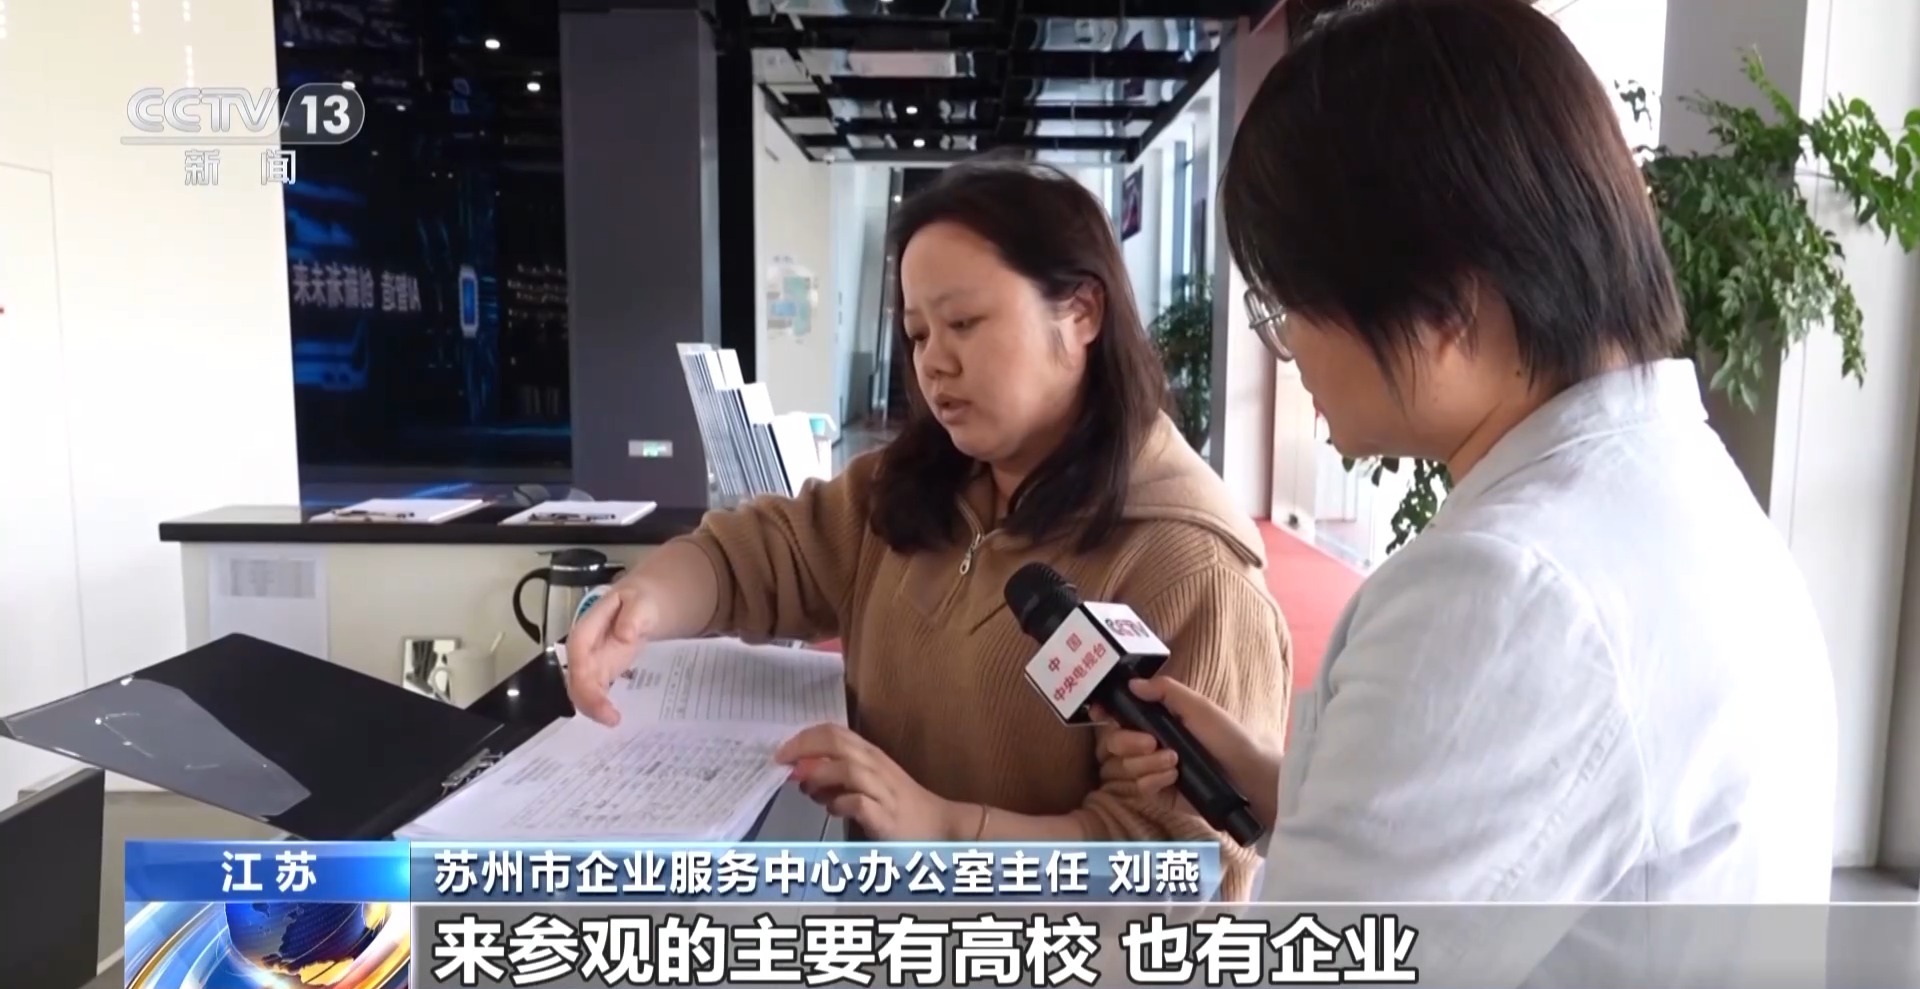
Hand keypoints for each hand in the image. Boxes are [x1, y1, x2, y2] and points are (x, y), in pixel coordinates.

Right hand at [563, 577, 659, 726]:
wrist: (644, 603)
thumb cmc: (641, 601)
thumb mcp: (643, 601)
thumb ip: (635, 615)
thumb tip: (625, 634)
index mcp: (590, 626)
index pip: (579, 651)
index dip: (583, 676)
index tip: (599, 696)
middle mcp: (585, 647)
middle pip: (575, 675)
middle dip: (588, 700)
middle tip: (611, 719)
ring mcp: (591, 661)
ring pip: (581, 688)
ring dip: (592, 708)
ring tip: (613, 720)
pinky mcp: (601, 672)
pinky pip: (594, 691)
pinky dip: (600, 706)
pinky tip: (614, 718)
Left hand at [776, 724, 969, 840]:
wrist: (939, 826)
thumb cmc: (899, 804)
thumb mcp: (868, 781)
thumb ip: (836, 775)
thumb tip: (801, 772)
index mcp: (869, 754)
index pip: (833, 732)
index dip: (803, 737)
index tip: (781, 752)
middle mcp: (876, 766)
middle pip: (837, 743)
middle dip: (804, 749)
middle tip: (782, 763)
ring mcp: (883, 790)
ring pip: (848, 769)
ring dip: (820, 776)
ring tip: (806, 790)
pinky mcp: (886, 817)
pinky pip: (859, 804)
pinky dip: (840, 804)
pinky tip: (832, 810)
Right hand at [1094, 677, 1281, 831]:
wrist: (1249, 778)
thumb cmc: (1229, 737)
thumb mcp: (1199, 707)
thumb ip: (1165, 691)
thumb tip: (1132, 684)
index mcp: (1161, 720)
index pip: (1124, 716)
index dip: (1108, 713)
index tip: (1101, 712)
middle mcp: (1155, 744)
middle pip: (1116, 742)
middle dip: (1129, 742)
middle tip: (1152, 742)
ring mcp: (1157, 770)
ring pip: (1127, 766)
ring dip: (1148, 763)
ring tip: (1175, 762)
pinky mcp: (1162, 794)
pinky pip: (1140, 787)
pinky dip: (1154, 780)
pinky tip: (1174, 777)